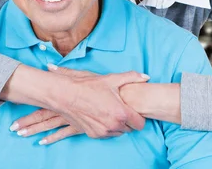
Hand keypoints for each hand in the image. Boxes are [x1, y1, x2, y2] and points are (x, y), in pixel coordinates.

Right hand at [11, 65, 148, 144]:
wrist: (65, 95)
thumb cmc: (88, 87)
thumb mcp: (111, 79)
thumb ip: (131, 77)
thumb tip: (146, 77)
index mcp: (121, 113)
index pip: (140, 124)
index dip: (138, 116)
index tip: (133, 110)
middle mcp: (113, 126)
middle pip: (129, 129)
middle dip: (126, 120)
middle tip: (119, 108)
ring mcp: (103, 132)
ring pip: (117, 132)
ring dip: (116, 124)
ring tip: (108, 111)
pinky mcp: (93, 135)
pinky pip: (105, 134)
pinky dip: (105, 127)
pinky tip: (99, 115)